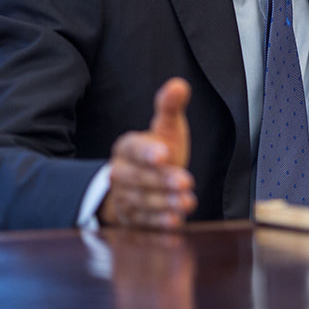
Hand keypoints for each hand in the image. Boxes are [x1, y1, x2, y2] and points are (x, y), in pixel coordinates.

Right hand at [98, 77, 196, 229]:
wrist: (144, 183)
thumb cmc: (159, 151)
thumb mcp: (166, 129)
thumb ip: (170, 108)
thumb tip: (178, 84)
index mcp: (126, 148)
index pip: (133, 148)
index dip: (147, 151)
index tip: (164, 153)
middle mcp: (120, 173)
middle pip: (136, 178)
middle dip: (161, 180)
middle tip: (186, 181)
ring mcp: (123, 198)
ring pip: (140, 201)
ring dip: (164, 203)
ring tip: (187, 202)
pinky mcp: (131, 219)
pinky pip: (142, 222)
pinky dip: (158, 223)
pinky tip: (175, 222)